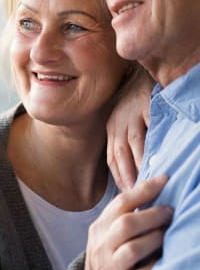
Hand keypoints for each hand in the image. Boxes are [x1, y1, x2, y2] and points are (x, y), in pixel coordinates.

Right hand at [85, 176, 172, 269]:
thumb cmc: (107, 252)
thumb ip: (121, 215)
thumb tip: (149, 190)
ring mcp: (111, 266)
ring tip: (167, 233)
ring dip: (154, 238)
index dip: (143, 190)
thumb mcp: (106, 231)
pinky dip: (154, 265)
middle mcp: (102, 245)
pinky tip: (162, 259)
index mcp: (99, 227)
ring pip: (133, 248)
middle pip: (125, 224)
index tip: (163, 180)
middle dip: (151, 215)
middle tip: (170, 210)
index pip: (119, 203)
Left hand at [107, 73, 152, 190]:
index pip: (111, 158)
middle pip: (120, 152)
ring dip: (139, 162)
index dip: (118, 177)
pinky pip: (149, 126)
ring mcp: (131, 113)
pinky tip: (158, 155)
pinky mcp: (146, 104)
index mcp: (111, 129)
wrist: (142, 77)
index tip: (126, 193)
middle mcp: (117, 122)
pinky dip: (152, 141)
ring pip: (133, 142)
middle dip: (127, 174)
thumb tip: (133, 172)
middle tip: (136, 193)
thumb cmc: (135, 105)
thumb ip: (126, 143)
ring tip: (146, 179)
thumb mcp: (125, 123)